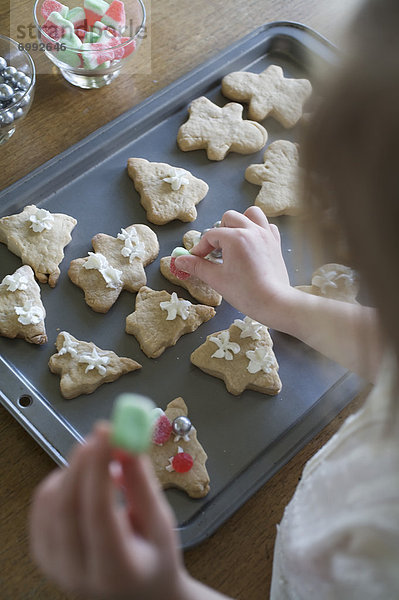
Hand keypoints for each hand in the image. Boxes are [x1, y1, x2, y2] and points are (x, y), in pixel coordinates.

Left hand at [29, 424, 184, 599]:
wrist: (137, 595)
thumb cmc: (155, 560)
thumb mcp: (162, 524)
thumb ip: (143, 484)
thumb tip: (128, 443)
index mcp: (115, 570)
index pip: (98, 512)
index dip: (99, 467)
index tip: (108, 431)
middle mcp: (76, 572)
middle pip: (66, 505)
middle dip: (82, 460)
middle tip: (102, 432)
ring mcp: (53, 565)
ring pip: (50, 500)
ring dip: (75, 468)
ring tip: (106, 461)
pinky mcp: (41, 552)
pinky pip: (43, 503)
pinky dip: (63, 480)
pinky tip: (87, 479)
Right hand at [175, 207, 292, 327]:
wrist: (274, 302)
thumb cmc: (246, 292)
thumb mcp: (216, 279)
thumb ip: (197, 266)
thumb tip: (179, 261)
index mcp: (235, 238)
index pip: (211, 235)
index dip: (200, 248)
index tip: (196, 259)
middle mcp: (251, 230)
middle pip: (229, 218)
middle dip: (219, 232)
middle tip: (215, 251)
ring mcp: (266, 235)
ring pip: (251, 214)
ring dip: (240, 222)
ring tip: (234, 240)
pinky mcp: (275, 242)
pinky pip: (266, 225)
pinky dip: (257, 229)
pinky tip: (251, 244)